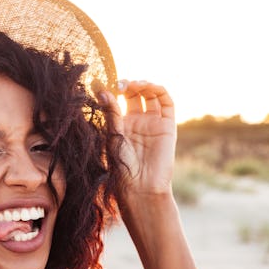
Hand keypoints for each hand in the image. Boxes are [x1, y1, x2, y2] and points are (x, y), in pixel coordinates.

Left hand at [99, 80, 176, 199]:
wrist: (141, 185)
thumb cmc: (122, 165)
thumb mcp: (113, 135)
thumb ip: (111, 112)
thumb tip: (101, 90)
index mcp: (120, 126)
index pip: (118, 101)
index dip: (113, 90)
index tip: (103, 84)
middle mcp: (137, 122)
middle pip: (134, 95)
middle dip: (127, 85)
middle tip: (119, 84)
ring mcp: (153, 123)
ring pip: (151, 95)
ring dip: (143, 85)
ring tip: (133, 85)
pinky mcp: (167, 125)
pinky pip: (167, 103)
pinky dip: (159, 90)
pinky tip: (148, 87)